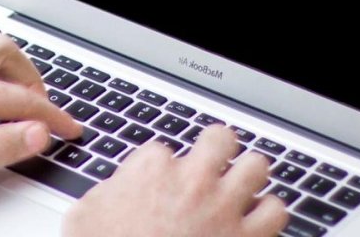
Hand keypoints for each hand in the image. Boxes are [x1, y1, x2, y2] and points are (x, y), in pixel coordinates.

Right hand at [64, 125, 287, 236]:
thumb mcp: (83, 217)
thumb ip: (104, 193)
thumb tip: (113, 190)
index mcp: (152, 170)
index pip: (162, 149)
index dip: (161, 166)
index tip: (159, 182)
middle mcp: (193, 181)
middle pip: (220, 139)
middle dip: (217, 148)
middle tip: (214, 161)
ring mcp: (224, 208)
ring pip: (257, 166)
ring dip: (249, 175)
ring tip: (242, 185)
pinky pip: (276, 211)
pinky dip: (269, 214)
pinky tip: (258, 220)